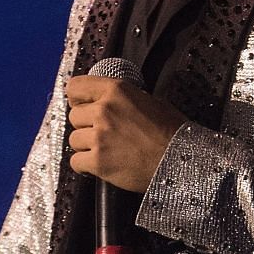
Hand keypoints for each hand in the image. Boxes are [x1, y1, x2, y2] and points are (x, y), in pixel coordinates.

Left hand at [64, 74, 187, 192]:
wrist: (180, 160)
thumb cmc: (171, 132)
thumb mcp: (152, 101)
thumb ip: (125, 98)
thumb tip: (111, 100)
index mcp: (116, 91)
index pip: (75, 87)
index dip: (77, 98)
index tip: (82, 106)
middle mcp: (104, 111)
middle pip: (74, 116)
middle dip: (85, 125)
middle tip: (102, 133)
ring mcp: (99, 137)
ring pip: (73, 140)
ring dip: (86, 146)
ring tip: (105, 150)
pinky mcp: (98, 162)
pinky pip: (76, 162)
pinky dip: (84, 165)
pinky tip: (99, 165)